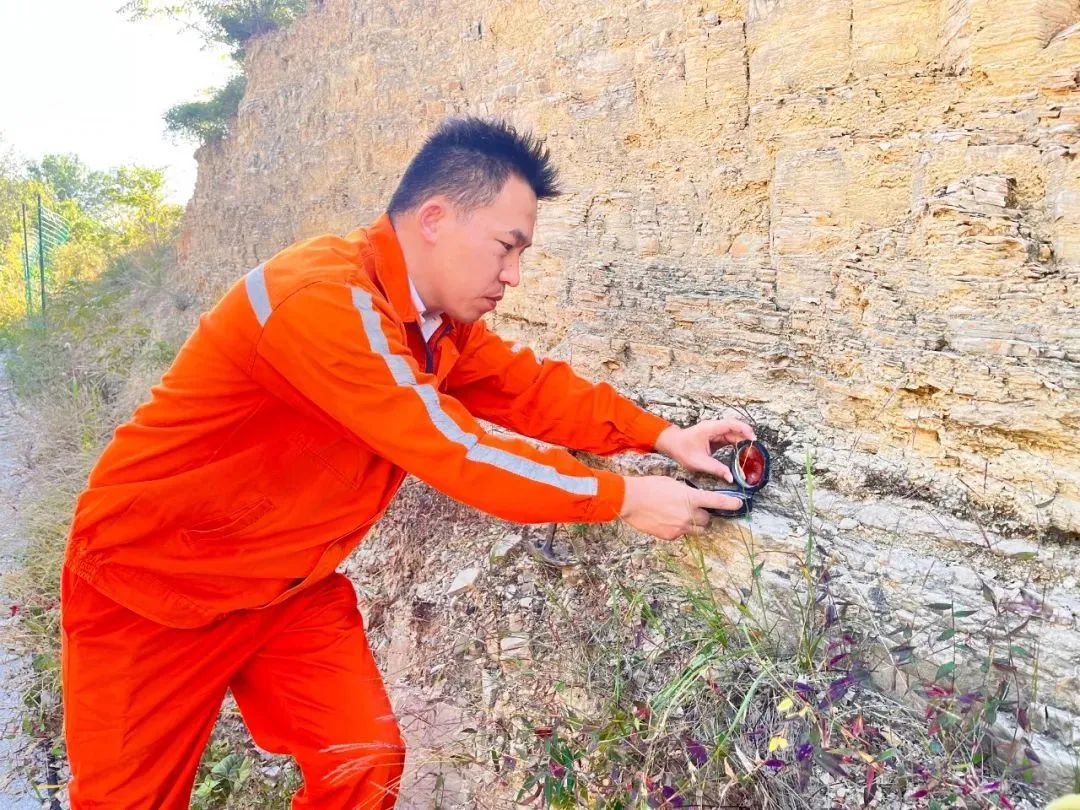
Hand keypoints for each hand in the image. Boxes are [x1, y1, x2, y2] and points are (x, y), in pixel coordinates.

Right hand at [618, 475, 744, 539]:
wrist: (631, 500)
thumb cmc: (650, 486)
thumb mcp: (673, 484)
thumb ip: (687, 493)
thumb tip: (693, 499)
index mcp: (691, 498)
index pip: (717, 502)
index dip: (731, 504)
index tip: (740, 504)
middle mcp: (689, 515)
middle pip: (707, 519)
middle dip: (704, 515)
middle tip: (694, 508)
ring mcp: (680, 527)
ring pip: (696, 529)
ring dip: (693, 523)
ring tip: (679, 515)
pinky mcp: (670, 536)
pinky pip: (681, 534)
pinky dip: (678, 528)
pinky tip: (666, 520)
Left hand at [654, 419, 755, 481]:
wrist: (672, 444)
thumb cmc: (682, 450)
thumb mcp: (699, 462)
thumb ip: (716, 469)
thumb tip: (730, 477)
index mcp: (710, 428)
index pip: (731, 424)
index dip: (744, 429)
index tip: (753, 438)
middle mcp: (714, 427)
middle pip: (735, 429)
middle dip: (746, 438)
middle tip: (755, 450)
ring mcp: (715, 432)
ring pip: (733, 435)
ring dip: (742, 442)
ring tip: (750, 454)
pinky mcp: (715, 437)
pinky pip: (729, 439)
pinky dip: (736, 445)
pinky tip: (742, 454)